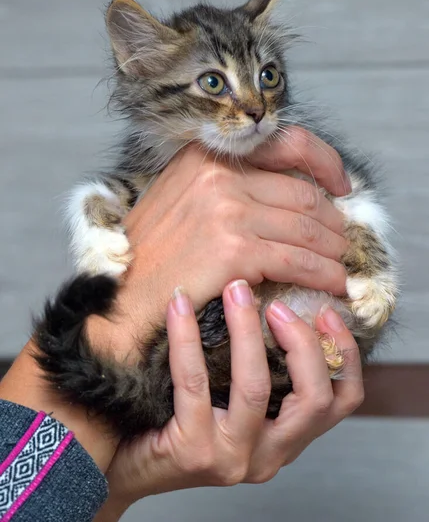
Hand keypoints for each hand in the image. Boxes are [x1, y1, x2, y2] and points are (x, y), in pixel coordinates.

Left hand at [94, 280, 362, 520]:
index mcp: (287, 439)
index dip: (345, 354)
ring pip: (256, 387)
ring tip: (236, 290)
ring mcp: (232, 457)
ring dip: (248, 330)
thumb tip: (282, 303)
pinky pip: (195, 383)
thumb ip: (263, 370)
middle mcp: (269, 455)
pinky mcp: (193, 451)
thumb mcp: (234, 400)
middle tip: (277, 303)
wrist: (128, 465)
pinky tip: (179, 306)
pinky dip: (188, 337)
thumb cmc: (181, 421)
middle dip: (302, 341)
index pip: (341, 402)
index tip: (327, 311)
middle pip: (315, 399)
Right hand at [98, 129, 349, 353]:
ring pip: (305, 228)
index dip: (327, 163)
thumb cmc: (153, 251)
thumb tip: (286, 190)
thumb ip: (230, 183)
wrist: (123, 294)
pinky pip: (297, 260)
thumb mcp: (184, 196)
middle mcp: (219, 175)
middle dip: (333, 219)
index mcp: (208, 155)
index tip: (342, 185)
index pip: (288, 142)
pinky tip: (334, 283)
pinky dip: (323, 273)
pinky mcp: (234, 250)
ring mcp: (227, 211)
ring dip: (333, 249)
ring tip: (342, 264)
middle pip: (303, 192)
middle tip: (343, 238)